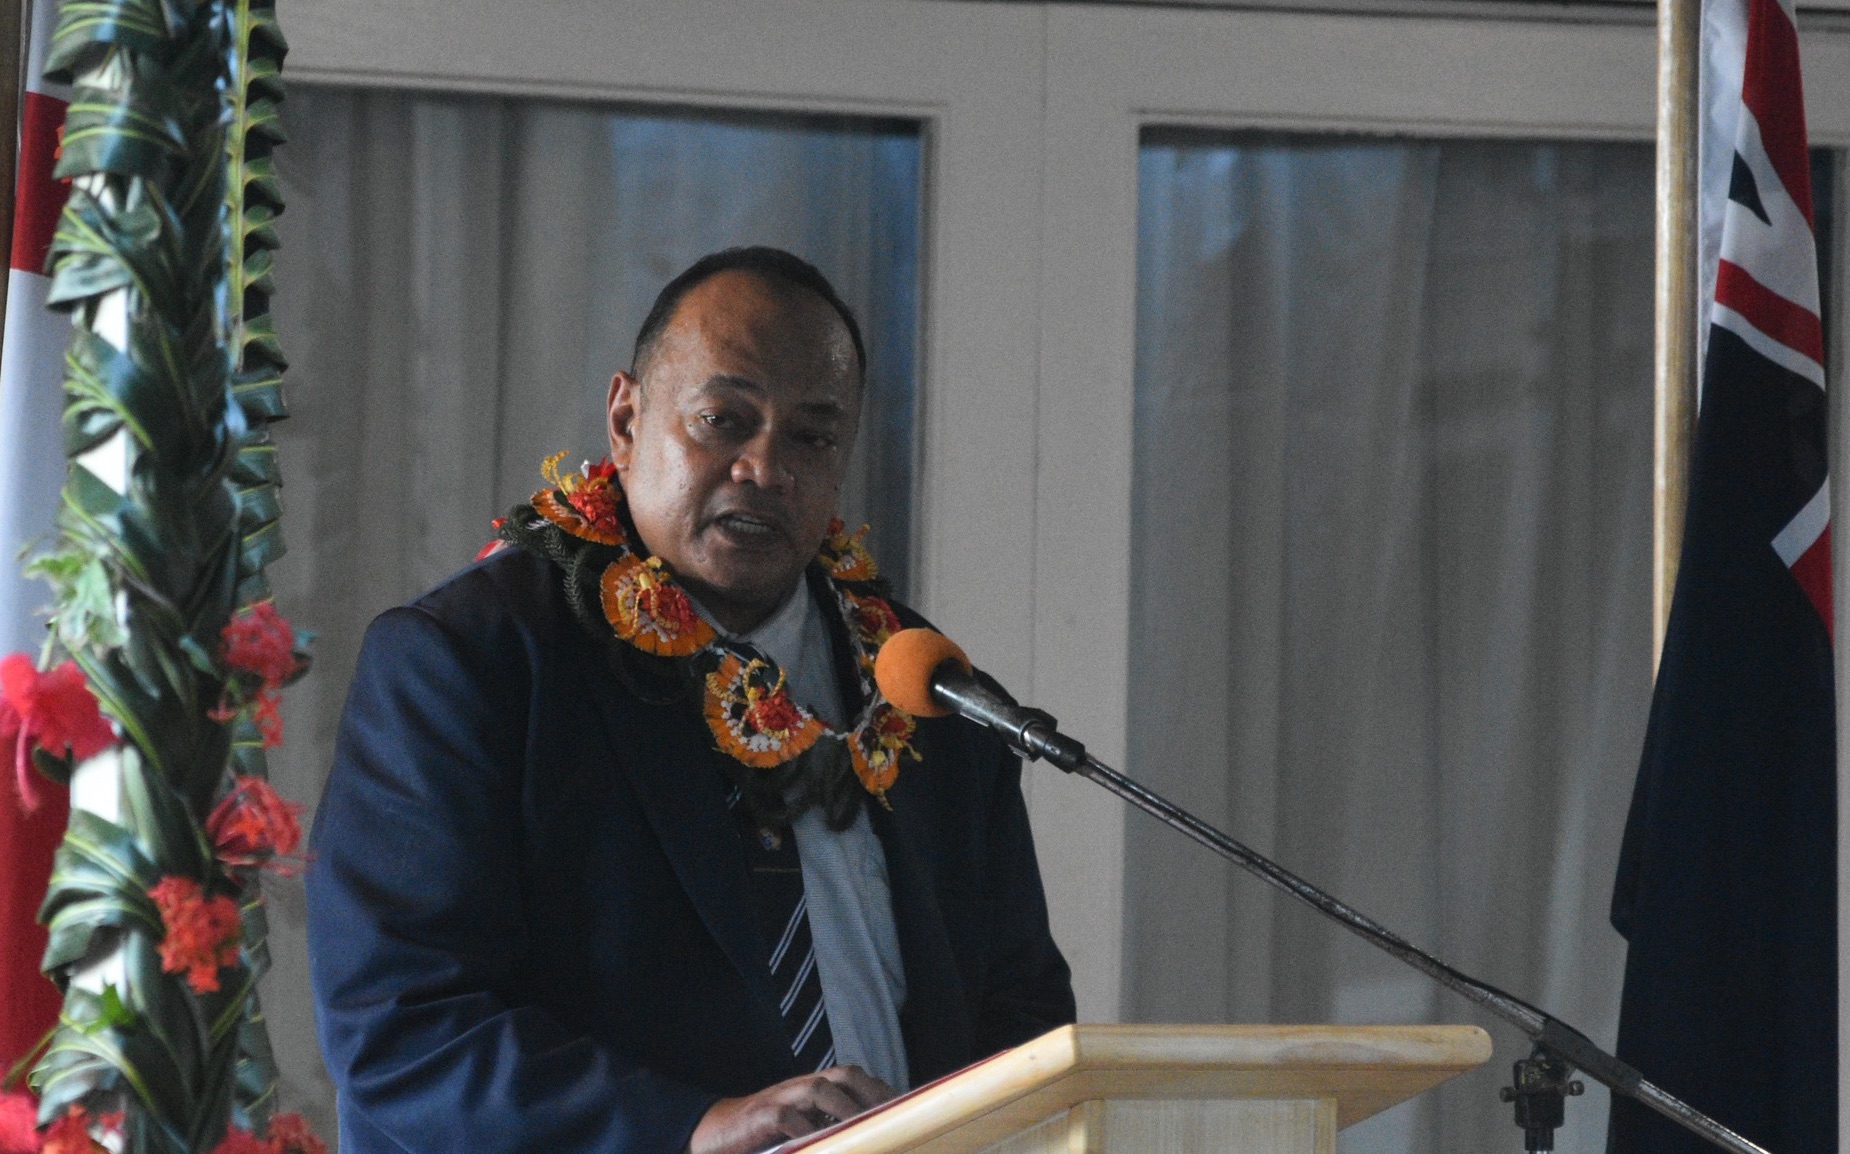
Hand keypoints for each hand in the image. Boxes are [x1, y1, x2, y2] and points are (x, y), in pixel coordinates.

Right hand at [688, 1066, 896, 1153]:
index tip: (905, 1106)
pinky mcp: (760, 1117)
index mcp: (811, 1087)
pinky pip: (787, 1119)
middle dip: (870, 1090)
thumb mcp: (799, 1122)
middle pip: (842, 1074)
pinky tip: (821, 1143)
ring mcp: (780, 1099)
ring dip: (845, 1107)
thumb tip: (869, 1131)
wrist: (713, 1132)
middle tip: (893, 1114)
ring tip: (865, 1125)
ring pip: (818, 1089)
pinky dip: (806, 1129)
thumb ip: (827, 1120)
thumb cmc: (763, 1132)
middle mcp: (799, 1087)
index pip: (853, 1077)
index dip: (879, 1088)